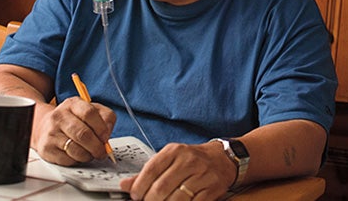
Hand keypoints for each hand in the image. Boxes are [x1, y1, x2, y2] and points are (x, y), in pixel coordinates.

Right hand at [32, 96, 115, 165]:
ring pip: (76, 150)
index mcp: (73, 104)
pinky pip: (67, 160)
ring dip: (88, 155)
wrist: (46, 127)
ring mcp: (51, 132)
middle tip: (102, 152)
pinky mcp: (46, 148)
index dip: (101, 128)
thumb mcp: (93, 111)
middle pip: (83, 134)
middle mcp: (59, 116)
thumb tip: (107, 134)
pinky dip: (76, 160)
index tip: (106, 137)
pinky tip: (77, 155)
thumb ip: (106, 118)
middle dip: (97, 147)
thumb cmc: (75, 120)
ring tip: (90, 153)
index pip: (89, 113)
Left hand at [120, 142, 236, 200]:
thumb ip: (148, 172)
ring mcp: (202, 175)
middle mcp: (189, 161)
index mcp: (175, 151)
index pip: (151, 169)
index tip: (135, 195)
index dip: (139, 186)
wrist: (222, 159)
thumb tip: (125, 185)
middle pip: (162, 187)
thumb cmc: (192, 159)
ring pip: (176, 198)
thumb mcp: (170, 159)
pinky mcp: (212, 189)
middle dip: (150, 200)